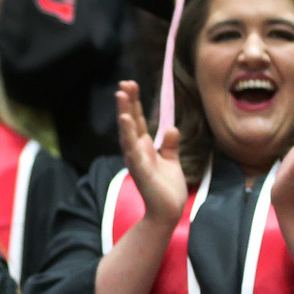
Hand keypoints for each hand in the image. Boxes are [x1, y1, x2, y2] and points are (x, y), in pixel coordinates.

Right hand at [117, 80, 186, 224]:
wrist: (167, 211)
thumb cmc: (167, 188)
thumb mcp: (172, 161)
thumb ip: (169, 145)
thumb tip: (170, 128)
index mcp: (143, 147)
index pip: (137, 120)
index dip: (134, 102)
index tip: (130, 85)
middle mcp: (136, 150)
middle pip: (130, 121)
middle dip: (127, 102)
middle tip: (124, 83)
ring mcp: (136, 159)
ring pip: (128, 132)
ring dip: (124, 113)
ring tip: (121, 95)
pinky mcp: (140, 169)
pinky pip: (133, 148)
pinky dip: (129, 134)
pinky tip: (126, 120)